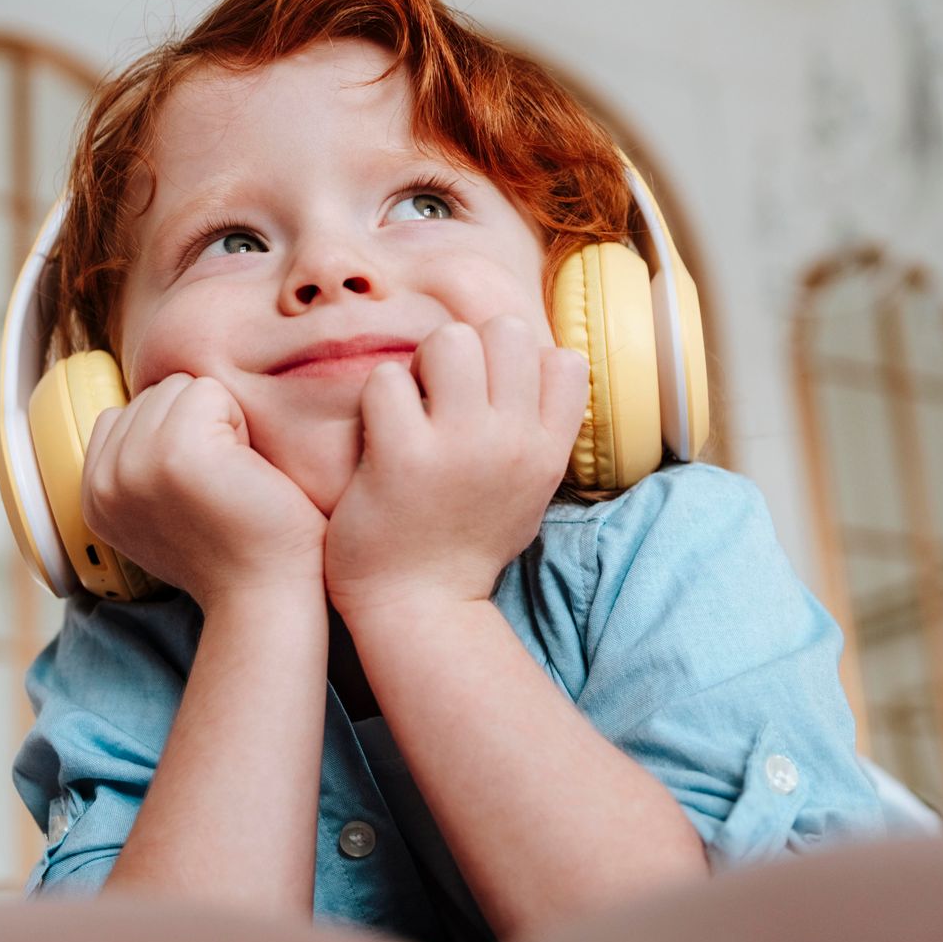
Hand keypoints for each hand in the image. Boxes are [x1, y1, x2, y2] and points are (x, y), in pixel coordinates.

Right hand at [82, 372, 326, 606]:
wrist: (264, 596)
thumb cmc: (233, 550)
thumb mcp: (162, 510)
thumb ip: (141, 465)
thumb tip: (153, 408)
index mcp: (94, 495)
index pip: (125, 412)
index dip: (174, 435)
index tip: (197, 488)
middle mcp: (105, 480)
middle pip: (155, 392)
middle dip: (198, 424)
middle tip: (220, 483)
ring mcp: (136, 464)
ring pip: (181, 387)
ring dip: (219, 421)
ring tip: (231, 476)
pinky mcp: (177, 452)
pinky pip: (209, 391)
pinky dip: (239, 421)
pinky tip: (244, 470)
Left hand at [324, 315, 588, 621]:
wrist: (420, 609)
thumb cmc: (467, 543)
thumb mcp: (529, 490)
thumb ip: (540, 430)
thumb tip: (547, 361)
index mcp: (547, 451)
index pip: (564, 360)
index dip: (520, 365)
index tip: (490, 400)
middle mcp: (513, 443)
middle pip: (504, 332)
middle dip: (467, 350)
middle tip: (442, 395)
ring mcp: (461, 448)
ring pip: (450, 340)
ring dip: (422, 365)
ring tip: (412, 407)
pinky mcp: (403, 457)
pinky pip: (388, 380)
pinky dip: (378, 399)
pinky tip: (379, 435)